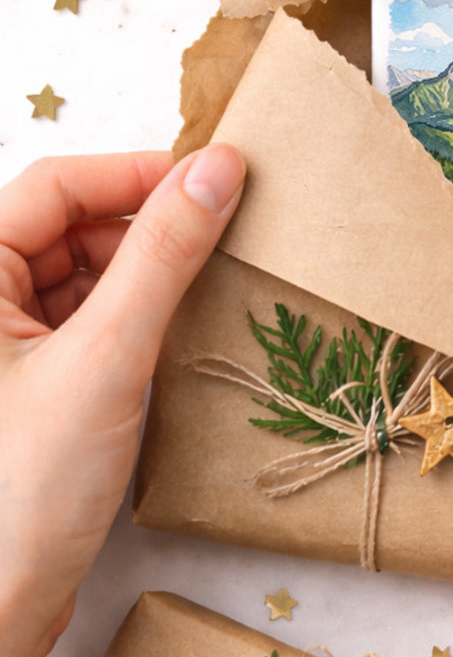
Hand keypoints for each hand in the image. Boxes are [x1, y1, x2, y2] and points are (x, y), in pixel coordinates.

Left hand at [0, 147, 244, 656]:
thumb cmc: (24, 487)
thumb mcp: (107, 355)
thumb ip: (164, 254)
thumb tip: (218, 169)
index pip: (55, 186)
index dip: (136, 173)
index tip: (217, 178)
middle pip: (71, 225)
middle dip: (147, 222)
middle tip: (226, 229)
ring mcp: (6, 344)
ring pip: (86, 272)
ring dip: (148, 268)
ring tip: (212, 279)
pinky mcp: (35, 381)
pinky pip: (92, 317)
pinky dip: (139, 312)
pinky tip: (181, 327)